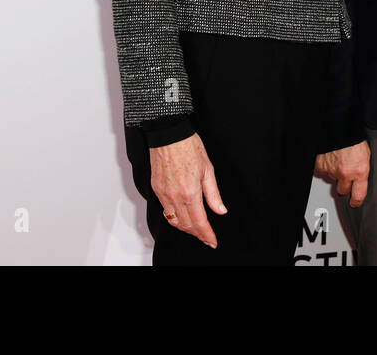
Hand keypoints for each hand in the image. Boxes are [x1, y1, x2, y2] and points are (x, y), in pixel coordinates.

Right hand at [149, 133, 226, 248]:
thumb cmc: (189, 147)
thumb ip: (214, 194)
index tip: (212, 241)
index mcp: (190, 192)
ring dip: (185, 228)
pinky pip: (165, 210)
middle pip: (185, 225)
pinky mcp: (156, 189)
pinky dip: (174, 218)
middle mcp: (174, 196)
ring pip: (174, 220)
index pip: (199, 221)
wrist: (169, 134)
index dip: (206, 234)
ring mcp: (163, 193)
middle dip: (197, 233)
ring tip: (196, 229)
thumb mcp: (208, 169)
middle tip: (206, 236)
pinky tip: (182, 216)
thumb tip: (220, 210)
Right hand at [315, 141, 370, 206]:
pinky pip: (323, 171)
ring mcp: (332, 171)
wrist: (340, 128)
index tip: (355, 203)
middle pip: (343, 190)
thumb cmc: (354, 138)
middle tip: (346, 177)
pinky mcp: (321, 166)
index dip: (356, 201)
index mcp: (360, 171)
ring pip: (332, 180)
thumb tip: (361, 178)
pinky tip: (331, 158)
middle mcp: (345, 174)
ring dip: (335, 173)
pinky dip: (326, 167)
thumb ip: (362, 170)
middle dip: (344, 185)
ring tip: (339, 161)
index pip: (358, 196)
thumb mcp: (366, 156)